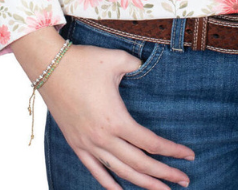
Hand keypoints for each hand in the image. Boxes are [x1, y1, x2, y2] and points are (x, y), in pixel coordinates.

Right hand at [42, 41, 194, 189]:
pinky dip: (109, 184)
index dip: (172, 151)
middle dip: (164, 174)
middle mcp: (102, 138)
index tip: (189, 156)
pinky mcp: (76, 144)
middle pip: (139, 164)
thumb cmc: (84, 61)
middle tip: (184, 180)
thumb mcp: (117, 60)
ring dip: (143, 183)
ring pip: (120, 172)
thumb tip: (149, 67)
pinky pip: (95, 170)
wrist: (49, 66)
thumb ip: (138, 66)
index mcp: (116, 120)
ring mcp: (87, 144)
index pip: (150, 143)